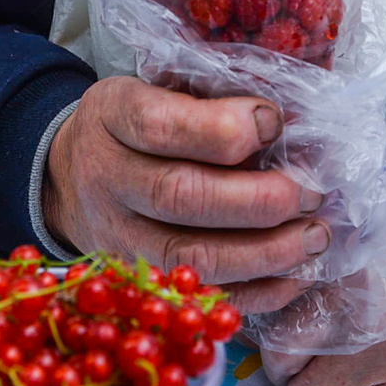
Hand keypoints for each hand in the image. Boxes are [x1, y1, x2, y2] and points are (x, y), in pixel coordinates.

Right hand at [44, 76, 327, 312]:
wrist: (70, 178)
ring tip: (315, 236)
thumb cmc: (135, 125)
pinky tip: (297, 275)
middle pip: (180, 196)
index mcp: (111, 115)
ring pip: (191, 257)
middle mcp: (107, 179)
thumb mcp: (154, 86)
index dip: (224, 128)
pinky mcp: (139, 282)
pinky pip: (200, 299)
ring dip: (267, 252)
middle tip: (312, 191)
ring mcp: (118, 239)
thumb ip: (207, 94)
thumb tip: (289, 120)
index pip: (159, 125)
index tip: (275, 123)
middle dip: (259, 198)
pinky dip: (257, 294)